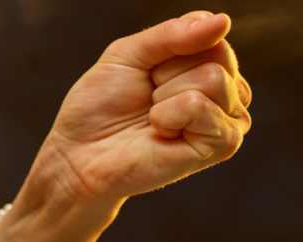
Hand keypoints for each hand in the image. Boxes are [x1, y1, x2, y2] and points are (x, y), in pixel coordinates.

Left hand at [45, 11, 251, 206]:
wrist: (79, 155)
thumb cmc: (101, 107)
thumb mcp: (128, 54)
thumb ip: (172, 33)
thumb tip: (223, 21)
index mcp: (208, 64)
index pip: (209, 30)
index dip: (166, 49)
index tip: (146, 74)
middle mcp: (227, 90)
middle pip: (216, 53)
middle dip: (166, 72)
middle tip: (147, 99)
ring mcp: (229, 118)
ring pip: (213, 78)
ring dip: (165, 96)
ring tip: (152, 118)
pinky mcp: (223, 145)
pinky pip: (200, 106)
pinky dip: (168, 115)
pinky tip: (160, 134)